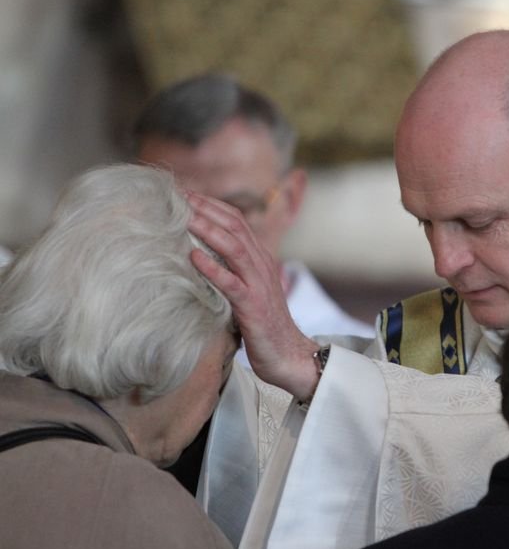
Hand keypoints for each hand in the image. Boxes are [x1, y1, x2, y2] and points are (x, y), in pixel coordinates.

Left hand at [186, 191, 318, 399]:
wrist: (289, 355)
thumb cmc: (264, 326)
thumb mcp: (249, 291)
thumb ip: (232, 272)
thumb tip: (200, 257)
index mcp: (260, 260)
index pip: (237, 221)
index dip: (212, 204)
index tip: (186, 193)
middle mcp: (262, 266)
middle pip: (235, 226)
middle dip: (206, 208)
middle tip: (178, 194)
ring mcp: (259, 284)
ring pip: (234, 247)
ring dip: (208, 228)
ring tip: (183, 215)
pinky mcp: (253, 306)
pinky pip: (231, 282)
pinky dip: (212, 268)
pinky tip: (193, 256)